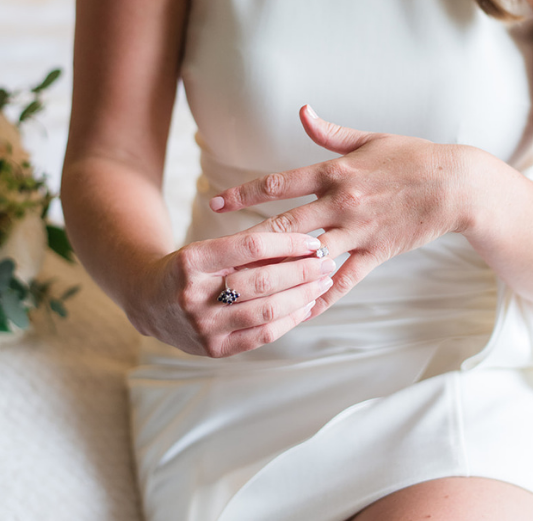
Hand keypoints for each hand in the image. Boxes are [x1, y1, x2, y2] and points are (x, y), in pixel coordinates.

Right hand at [131, 230, 333, 357]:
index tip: (314, 240)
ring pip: (267, 312)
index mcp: (192, 261)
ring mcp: (202, 327)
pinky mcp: (213, 350)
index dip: (288, 242)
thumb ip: (249, 250)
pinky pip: (262, 336)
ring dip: (303, 296)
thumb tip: (306, 245)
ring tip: (323, 282)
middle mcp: (193, 296)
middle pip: (263, 282)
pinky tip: (307, 305)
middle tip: (328, 261)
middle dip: (303, 271)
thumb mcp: (209, 249)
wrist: (147, 301)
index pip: (252, 246)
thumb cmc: (190, 268)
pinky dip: (290, 320)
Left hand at [209, 106, 469, 317]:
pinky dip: (321, 296)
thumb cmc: (415, 157)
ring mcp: (359, 230)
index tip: (216, 203)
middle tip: (215, 255)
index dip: (244, 194)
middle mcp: (342, 202)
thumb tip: (302, 112)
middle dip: (246, 240)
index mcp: (336, 171)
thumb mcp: (371, 139)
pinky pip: (344, 280)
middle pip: (284, 226)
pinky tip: (300, 311)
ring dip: (277, 273)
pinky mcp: (377, 252)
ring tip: (245, 289)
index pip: (279, 184)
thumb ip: (331, 132)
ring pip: (309, 256)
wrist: (456, 184)